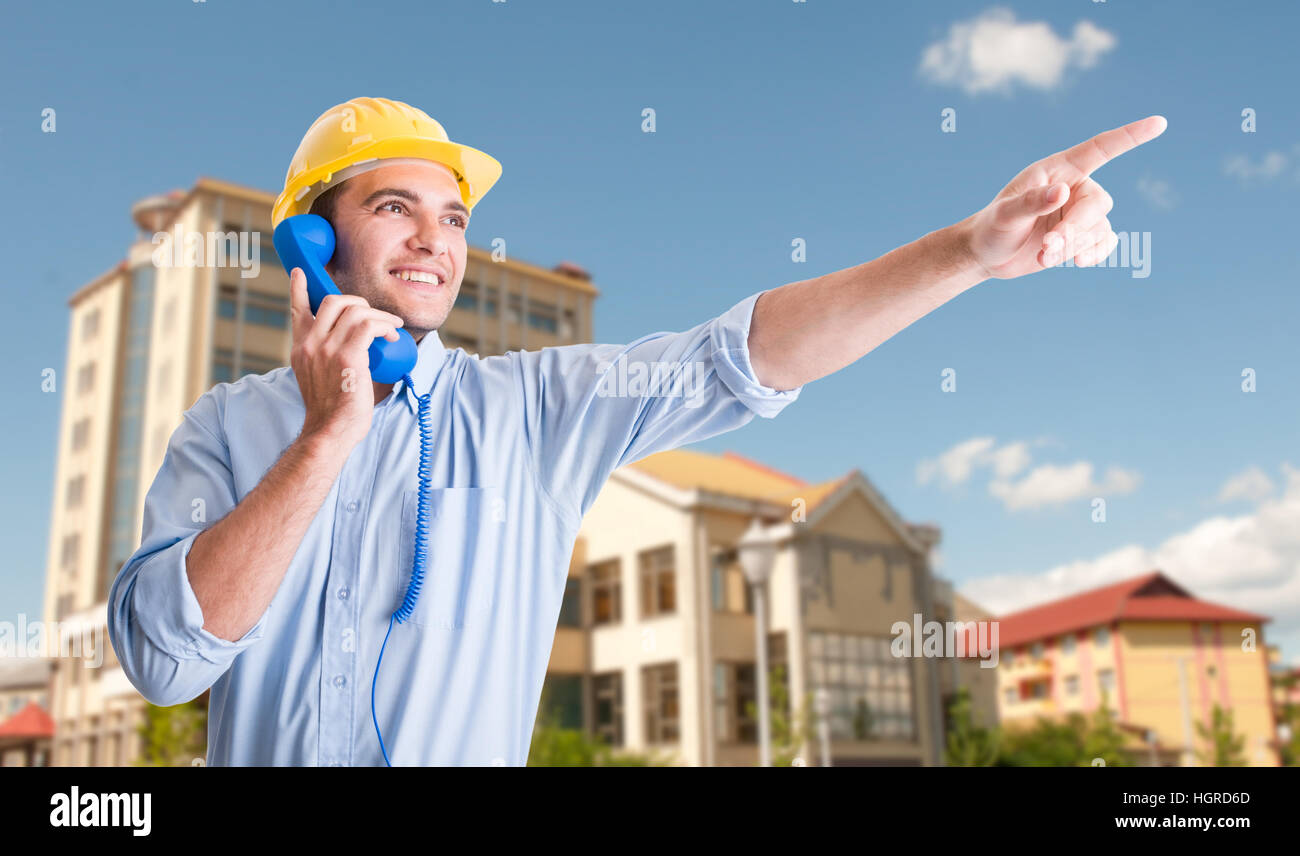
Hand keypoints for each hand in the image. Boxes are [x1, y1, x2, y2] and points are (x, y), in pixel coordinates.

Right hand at [288, 267, 404, 449]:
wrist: (329, 432)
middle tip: (374, 316)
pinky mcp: (347, 357)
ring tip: (391, 326)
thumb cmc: (331, 410)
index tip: (299, 273)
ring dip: (379, 315)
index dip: (299, 289)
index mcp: (301, 349)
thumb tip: (350, 344)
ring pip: (355, 311)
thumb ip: (325, 357)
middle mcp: (310, 345)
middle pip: (332, 301)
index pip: (297, 311)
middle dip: (358, 302)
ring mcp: (326, 349)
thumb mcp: (318, 378)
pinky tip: (392, 334)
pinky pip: (369, 326)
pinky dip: (384, 325)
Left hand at [964, 115, 1166, 279]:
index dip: (1131, 136)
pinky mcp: (1081, 236)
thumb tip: (1062, 192)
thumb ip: (1031, 202)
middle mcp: (1075, 187)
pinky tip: (1078, 262)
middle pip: (1098, 204)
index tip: (1160, 123)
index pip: (1100, 148)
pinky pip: (1104, 241)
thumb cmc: (992, 227)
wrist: (988, 254)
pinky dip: (1093, 253)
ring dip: (1074, 246)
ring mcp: (1080, 213)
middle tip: (1047, 247)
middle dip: (1076, 229)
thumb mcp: (1005, 214)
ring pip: (1098, 228)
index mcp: (1058, 170)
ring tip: (1044, 257)